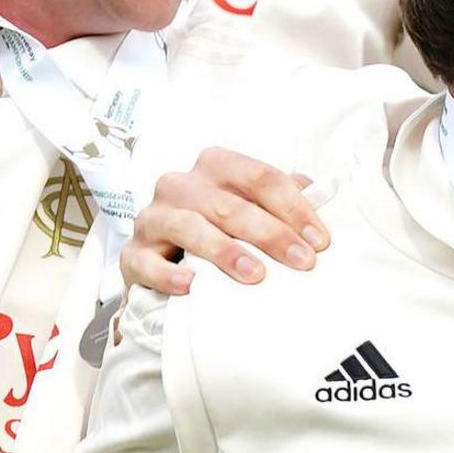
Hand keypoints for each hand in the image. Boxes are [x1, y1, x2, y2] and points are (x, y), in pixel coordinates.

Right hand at [123, 149, 325, 295]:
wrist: (164, 256)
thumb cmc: (218, 227)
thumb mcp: (251, 206)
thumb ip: (281, 198)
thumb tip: (319, 194)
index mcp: (215, 166)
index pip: (260, 177)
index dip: (294, 207)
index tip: (320, 241)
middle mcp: (180, 185)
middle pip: (229, 204)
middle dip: (271, 234)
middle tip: (303, 262)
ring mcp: (153, 218)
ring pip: (189, 227)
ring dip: (225, 251)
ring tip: (255, 275)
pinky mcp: (133, 253)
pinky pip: (146, 262)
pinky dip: (168, 274)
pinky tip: (192, 286)